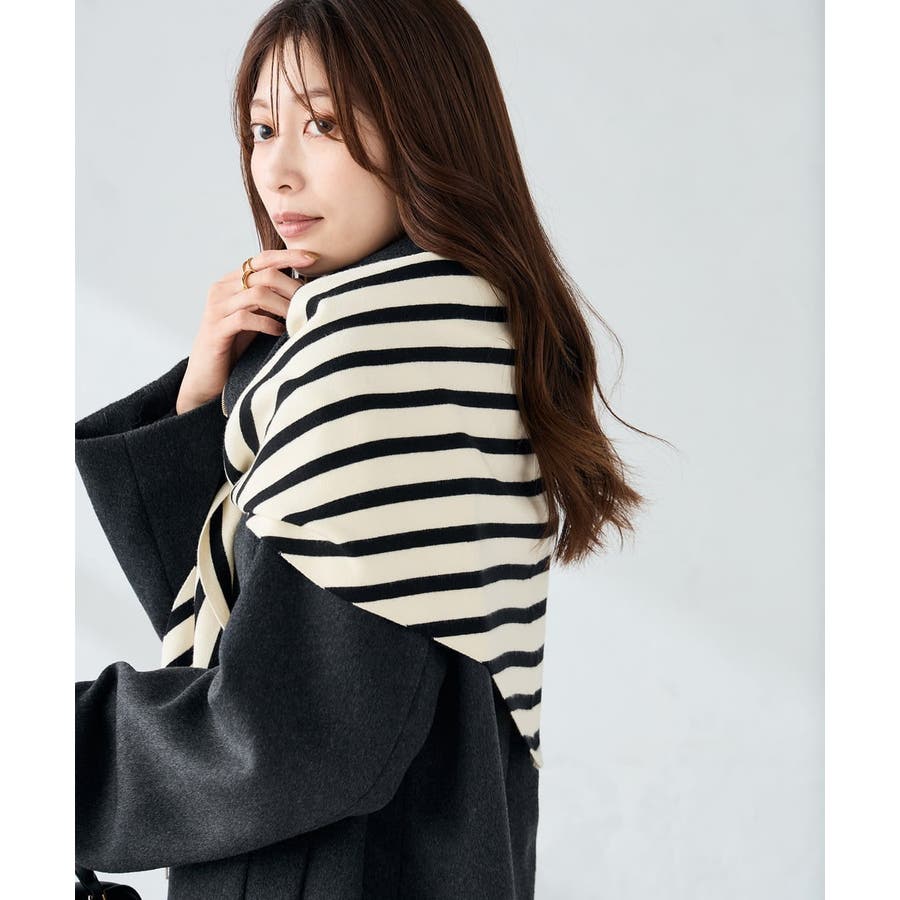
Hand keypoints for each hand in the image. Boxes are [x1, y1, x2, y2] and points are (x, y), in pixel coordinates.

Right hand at [175, 249, 318, 414]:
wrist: (206, 378)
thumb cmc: (236, 346)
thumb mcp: (256, 316)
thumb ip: (272, 299)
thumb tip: (308, 288)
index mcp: (231, 282)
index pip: (262, 259)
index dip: (288, 256)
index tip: (313, 259)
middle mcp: (221, 290)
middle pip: (263, 274)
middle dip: (292, 287)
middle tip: (310, 302)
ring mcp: (216, 309)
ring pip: (257, 294)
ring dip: (284, 306)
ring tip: (298, 319)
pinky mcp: (216, 330)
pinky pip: (245, 319)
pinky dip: (268, 324)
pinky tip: (280, 332)